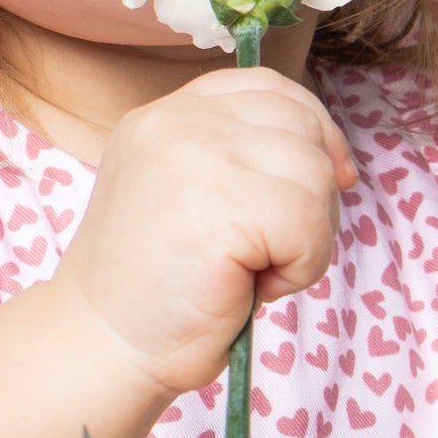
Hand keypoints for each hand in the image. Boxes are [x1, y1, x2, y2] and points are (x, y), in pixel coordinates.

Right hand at [55, 66, 359, 400]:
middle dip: (311, 193)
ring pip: (313, 173)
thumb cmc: (156, 295)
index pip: (268, 87)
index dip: (311, 132)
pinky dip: (301, 267)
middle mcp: (175, 121)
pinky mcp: (220, 204)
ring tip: (251, 273)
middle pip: (301, 124)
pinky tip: (253, 288)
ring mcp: (194, 154)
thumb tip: (337, 162)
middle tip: (267, 251)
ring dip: (306, 237)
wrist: (99, 350)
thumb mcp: (192, 199)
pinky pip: (309, 223)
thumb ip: (240, 160)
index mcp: (165, 116)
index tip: (323, 185)